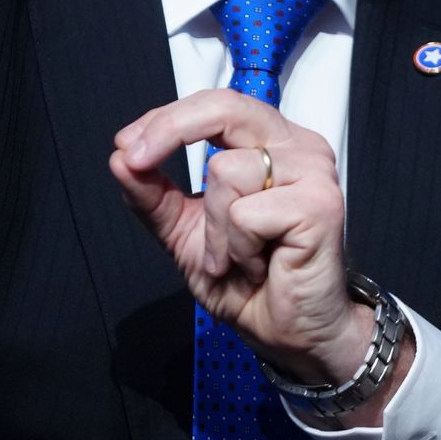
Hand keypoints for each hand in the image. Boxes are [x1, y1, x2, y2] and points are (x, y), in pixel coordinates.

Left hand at [109, 88, 371, 385]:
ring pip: (227, 171)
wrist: (290, 335)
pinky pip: (246, 213)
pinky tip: (258, 266)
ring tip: (236, 257)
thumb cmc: (250, 281)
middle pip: (225, 107)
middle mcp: (296, 146)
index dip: (166, 118)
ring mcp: (313, 171)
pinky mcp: (320, 204)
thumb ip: (154, 194)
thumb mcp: (185, 232)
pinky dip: (236, 248)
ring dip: (214, 230)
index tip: (126, 146)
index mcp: (270, 141)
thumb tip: (120, 156)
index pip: (216, 104)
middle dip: (170, 130)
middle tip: (136, 161)